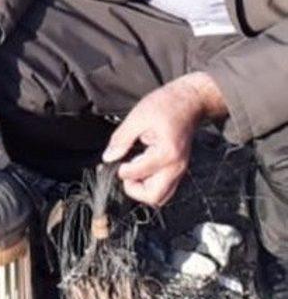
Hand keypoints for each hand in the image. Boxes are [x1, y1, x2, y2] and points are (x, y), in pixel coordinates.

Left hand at [101, 72, 226, 206]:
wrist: (190, 101)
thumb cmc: (166, 105)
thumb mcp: (138, 117)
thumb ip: (122, 139)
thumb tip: (109, 157)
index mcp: (167, 153)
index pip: (138, 174)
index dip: (122, 170)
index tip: (116, 160)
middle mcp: (177, 167)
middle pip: (154, 197)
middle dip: (134, 189)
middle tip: (125, 171)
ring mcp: (180, 170)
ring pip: (161, 197)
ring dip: (143, 189)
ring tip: (134, 169)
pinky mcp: (179, 169)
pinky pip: (166, 188)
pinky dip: (152, 184)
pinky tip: (143, 166)